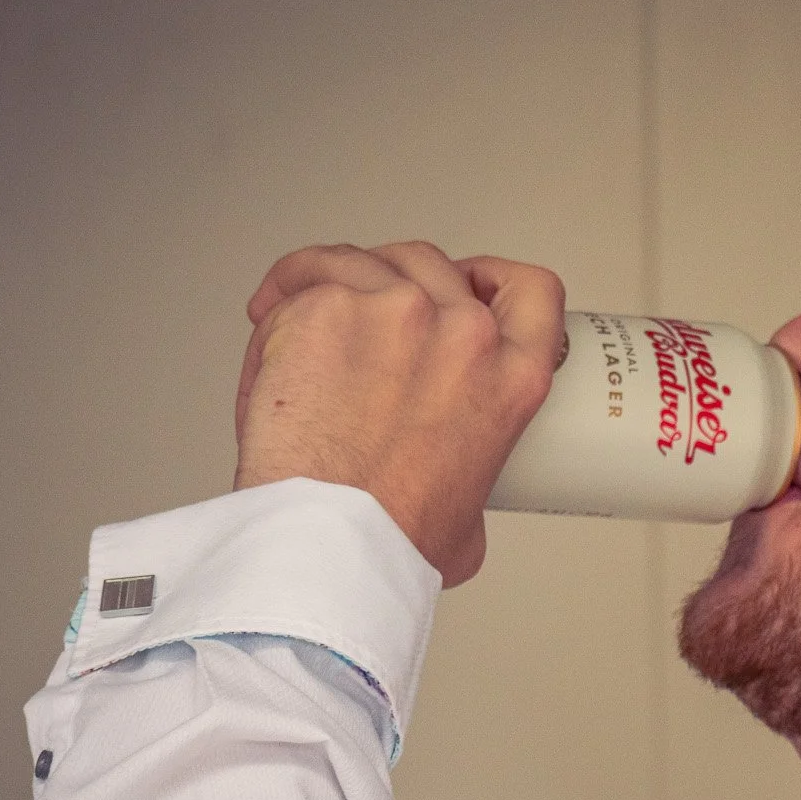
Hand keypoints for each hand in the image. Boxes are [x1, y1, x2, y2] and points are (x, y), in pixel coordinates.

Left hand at [233, 242, 565, 586]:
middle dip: (395, 280)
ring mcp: (396, 310)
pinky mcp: (330, 306)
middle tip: (365, 314)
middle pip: (432, 263)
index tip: (468, 283)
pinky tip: (268, 314)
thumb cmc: (389, 537)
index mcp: (511, 378)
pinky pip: (305, 275)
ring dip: (334, 278)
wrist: (328, 541)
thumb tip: (449, 484)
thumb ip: (470, 472)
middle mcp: (463, 333)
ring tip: (302, 309)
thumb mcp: (472, 511)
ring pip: (365, 259)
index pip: (532, 290)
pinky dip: (283, 291)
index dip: (494, 277)